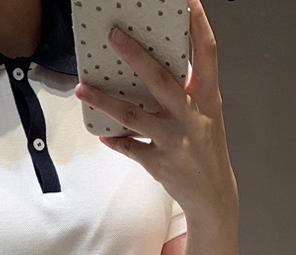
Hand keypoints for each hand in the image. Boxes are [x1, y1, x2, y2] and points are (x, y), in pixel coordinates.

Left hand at [73, 0, 237, 226]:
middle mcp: (191, 116)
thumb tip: (156, 64)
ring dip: (105, 100)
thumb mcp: (206, 114)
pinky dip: (115, 140)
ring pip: (134, 115)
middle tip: (113, 35)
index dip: (198, 25)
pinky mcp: (159, 163)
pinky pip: (130, 148)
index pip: (207, 53)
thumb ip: (188, 89)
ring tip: (82, 87)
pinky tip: (102, 134)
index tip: (187, 0)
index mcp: (208, 98)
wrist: (213, 194)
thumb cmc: (206, 148)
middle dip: (136, 56)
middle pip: (160, 79)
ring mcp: (174, 140)